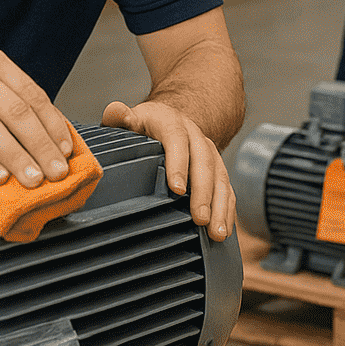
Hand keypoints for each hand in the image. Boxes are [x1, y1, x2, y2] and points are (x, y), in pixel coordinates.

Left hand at [103, 99, 234, 240]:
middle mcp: (195, 136)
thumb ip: (120, 116)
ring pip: (220, 177)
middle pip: (204, 162)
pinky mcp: (217, 169)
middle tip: (199, 218)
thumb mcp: (131, 118)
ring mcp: (209, 153)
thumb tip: (118, 112)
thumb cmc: (145, 126)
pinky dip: (227, 210)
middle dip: (204, 192)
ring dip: (220, 206)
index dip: (178, 163)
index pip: (177, 139)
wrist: (172, 119)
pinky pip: (226, 189)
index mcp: (171, 122)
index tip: (176, 189)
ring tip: (216, 232)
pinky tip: (224, 230)